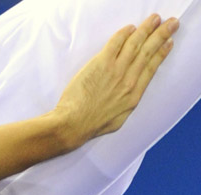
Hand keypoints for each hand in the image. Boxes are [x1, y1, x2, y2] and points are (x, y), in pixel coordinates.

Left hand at [54, 14, 178, 147]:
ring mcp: (116, 71)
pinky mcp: (101, 64)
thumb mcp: (119, 118)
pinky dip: (124, 34)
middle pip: (148, 52)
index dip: (161, 53)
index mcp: (134, 94)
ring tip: (154, 19)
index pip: (152, 67)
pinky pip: (115, 43)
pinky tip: (130, 28)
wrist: (74, 124)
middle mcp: (129, 80)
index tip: (168, 43)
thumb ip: (127, 103)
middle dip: (161, 35)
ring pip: (135, 44)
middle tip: (170, 23)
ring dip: (147, 29)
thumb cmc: (92, 125)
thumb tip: (130, 95)